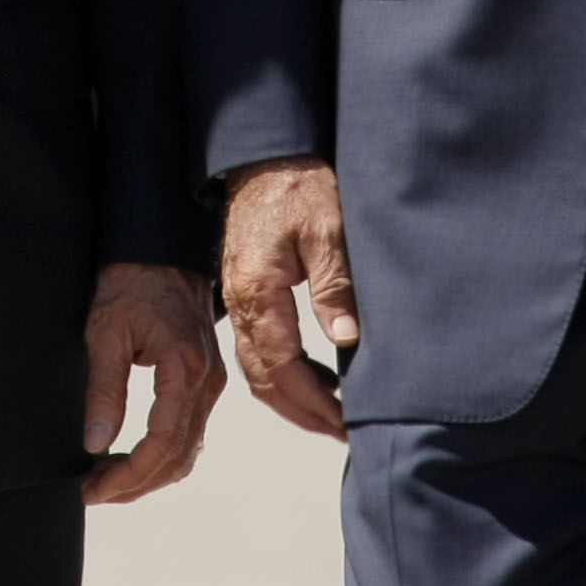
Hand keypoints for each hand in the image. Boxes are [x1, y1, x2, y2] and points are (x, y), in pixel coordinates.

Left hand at [79, 262, 223, 504]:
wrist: (161, 246)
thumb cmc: (132, 280)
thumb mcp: (106, 330)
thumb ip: (104, 389)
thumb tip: (95, 443)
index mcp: (185, 367)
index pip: (161, 445)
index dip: (126, 476)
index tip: (92, 489)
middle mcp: (207, 379)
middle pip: (177, 457)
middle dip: (134, 483)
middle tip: (93, 491)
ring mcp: (211, 380)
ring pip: (186, 450)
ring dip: (148, 473)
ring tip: (106, 479)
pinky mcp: (206, 378)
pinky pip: (190, 431)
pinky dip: (162, 454)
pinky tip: (130, 456)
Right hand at [221, 154, 356, 441]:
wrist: (266, 154)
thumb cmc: (299, 185)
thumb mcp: (328, 229)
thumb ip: (334, 287)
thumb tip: (346, 343)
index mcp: (258, 290)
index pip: (283, 368)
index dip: (315, 402)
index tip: (347, 421)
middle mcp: (241, 302)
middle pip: (263, 379)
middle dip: (302, 412)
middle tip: (342, 431)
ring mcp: (238, 298)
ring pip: (257, 367)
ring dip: (291, 396)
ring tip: (331, 412)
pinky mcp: (245, 291)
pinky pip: (257, 346)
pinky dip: (282, 372)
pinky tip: (313, 374)